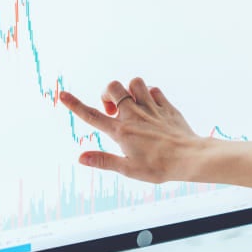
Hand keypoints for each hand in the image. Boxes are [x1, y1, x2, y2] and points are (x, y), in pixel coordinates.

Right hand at [59, 77, 198, 182]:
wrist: (189, 158)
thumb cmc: (159, 167)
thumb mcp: (129, 169)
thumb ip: (104, 161)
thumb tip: (80, 157)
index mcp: (121, 131)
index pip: (92, 115)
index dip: (74, 105)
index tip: (62, 95)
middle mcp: (134, 115)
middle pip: (112, 87)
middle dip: (107, 93)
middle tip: (113, 110)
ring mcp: (151, 108)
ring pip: (134, 82)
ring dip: (129, 90)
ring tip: (132, 105)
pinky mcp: (166, 106)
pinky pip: (153, 89)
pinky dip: (148, 94)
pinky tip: (150, 107)